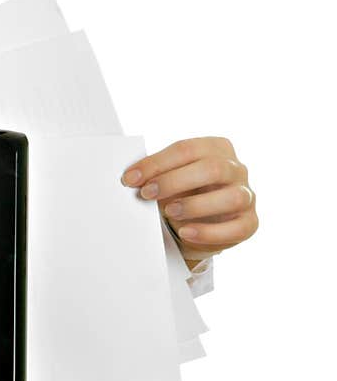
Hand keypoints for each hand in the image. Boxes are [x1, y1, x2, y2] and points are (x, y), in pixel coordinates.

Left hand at [121, 136, 257, 259]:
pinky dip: (209, 232)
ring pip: (231, 197)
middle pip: (212, 169)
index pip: (187, 149)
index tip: (130, 178)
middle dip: (174, 181)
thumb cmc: (182, 192)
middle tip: (147, 194)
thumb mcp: (170, 177)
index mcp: (217, 148)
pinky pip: (236, 228)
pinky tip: (186, 232)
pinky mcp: (250, 223)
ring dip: (195, 205)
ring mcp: (247, 195)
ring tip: (169, 212)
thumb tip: (131, 177)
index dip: (156, 163)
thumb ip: (156, 174)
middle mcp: (236, 169)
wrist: (199, 222)